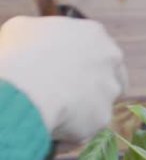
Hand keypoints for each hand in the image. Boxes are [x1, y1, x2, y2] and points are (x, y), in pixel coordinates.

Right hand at [0, 16, 126, 141]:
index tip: (72, 70)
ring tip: (55, 111)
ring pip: (101, 102)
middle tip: (71, 94)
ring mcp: (110, 89)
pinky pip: (87, 125)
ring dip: (84, 108)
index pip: (99, 48)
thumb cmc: (18, 53)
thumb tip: (39, 45)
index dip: (84, 61)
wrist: (25, 89)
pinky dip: (73, 128)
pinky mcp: (104, 116)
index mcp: (93, 34)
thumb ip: (43, 37)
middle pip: (112, 75)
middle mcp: (111, 59)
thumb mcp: (23, 31)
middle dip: (96, 85)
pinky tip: (53, 124)